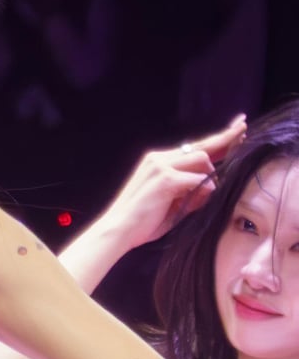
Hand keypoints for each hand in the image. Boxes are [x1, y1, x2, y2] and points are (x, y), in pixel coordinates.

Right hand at [99, 115, 245, 250]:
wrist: (116, 231)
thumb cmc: (140, 223)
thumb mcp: (171, 207)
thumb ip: (191, 195)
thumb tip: (212, 188)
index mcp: (157, 162)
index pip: (192, 148)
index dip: (215, 141)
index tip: (234, 132)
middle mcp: (158, 158)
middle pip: (201, 145)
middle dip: (225, 138)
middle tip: (243, 127)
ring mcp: (161, 167)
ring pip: (201, 158)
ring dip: (211, 174)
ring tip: (210, 191)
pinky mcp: (165, 180)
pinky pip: (197, 179)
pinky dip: (205, 188)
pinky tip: (206, 195)